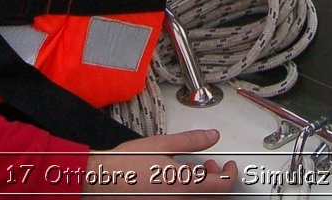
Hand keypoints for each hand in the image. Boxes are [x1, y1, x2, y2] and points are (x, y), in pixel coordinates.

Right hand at [86, 129, 237, 193]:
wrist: (101, 180)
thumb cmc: (125, 164)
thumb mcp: (161, 144)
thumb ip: (190, 141)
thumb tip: (211, 137)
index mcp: (184, 186)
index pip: (221, 185)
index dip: (230, 175)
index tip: (230, 166)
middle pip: (213, 196)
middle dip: (217, 179)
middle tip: (211, 165)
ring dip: (203, 186)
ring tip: (192, 170)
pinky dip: (188, 192)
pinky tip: (176, 180)